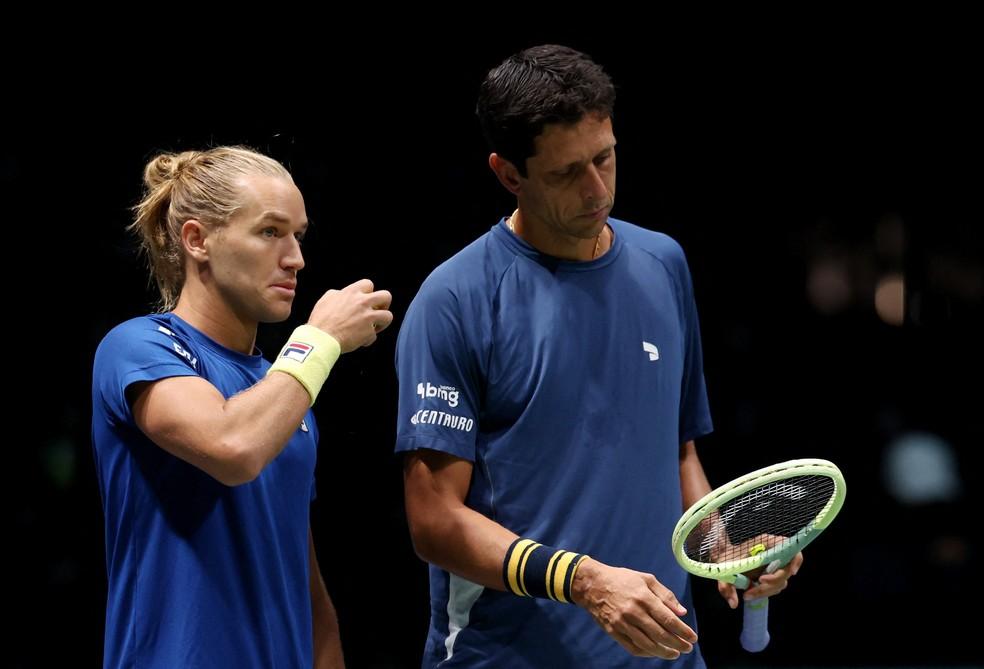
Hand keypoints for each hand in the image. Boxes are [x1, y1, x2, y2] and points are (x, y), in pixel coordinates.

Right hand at [308, 279, 392, 351]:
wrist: (322, 338)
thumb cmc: (321, 320)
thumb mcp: (326, 299)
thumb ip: (338, 294)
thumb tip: (342, 294)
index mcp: (352, 292)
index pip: (368, 284)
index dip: (369, 293)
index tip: (366, 300)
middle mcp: (363, 303)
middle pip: (386, 296)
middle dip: (384, 304)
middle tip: (377, 311)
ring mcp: (368, 317)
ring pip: (388, 316)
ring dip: (382, 322)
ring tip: (374, 327)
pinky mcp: (369, 332)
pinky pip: (374, 336)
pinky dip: (367, 339)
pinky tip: (359, 341)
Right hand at [571, 558, 696, 658]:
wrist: (591, 584)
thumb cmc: (621, 579)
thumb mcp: (646, 579)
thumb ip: (665, 595)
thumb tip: (682, 612)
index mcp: (643, 596)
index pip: (668, 619)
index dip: (683, 631)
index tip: (693, 638)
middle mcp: (633, 611)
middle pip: (660, 634)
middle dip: (678, 644)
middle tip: (688, 648)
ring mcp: (622, 623)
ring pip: (648, 644)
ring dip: (664, 652)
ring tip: (675, 654)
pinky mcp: (613, 631)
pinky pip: (633, 647)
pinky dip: (647, 653)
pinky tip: (656, 652)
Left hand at [718, 551, 803, 607]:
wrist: (723, 557)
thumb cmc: (726, 556)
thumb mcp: (722, 568)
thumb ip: (726, 585)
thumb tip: (733, 604)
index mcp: (767, 543)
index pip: (791, 549)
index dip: (795, 560)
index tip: (791, 572)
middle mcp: (774, 553)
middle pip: (786, 571)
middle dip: (771, 583)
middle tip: (753, 588)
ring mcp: (774, 564)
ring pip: (781, 582)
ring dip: (766, 591)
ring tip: (748, 594)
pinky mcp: (772, 574)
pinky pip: (775, 586)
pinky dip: (766, 591)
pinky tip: (752, 593)